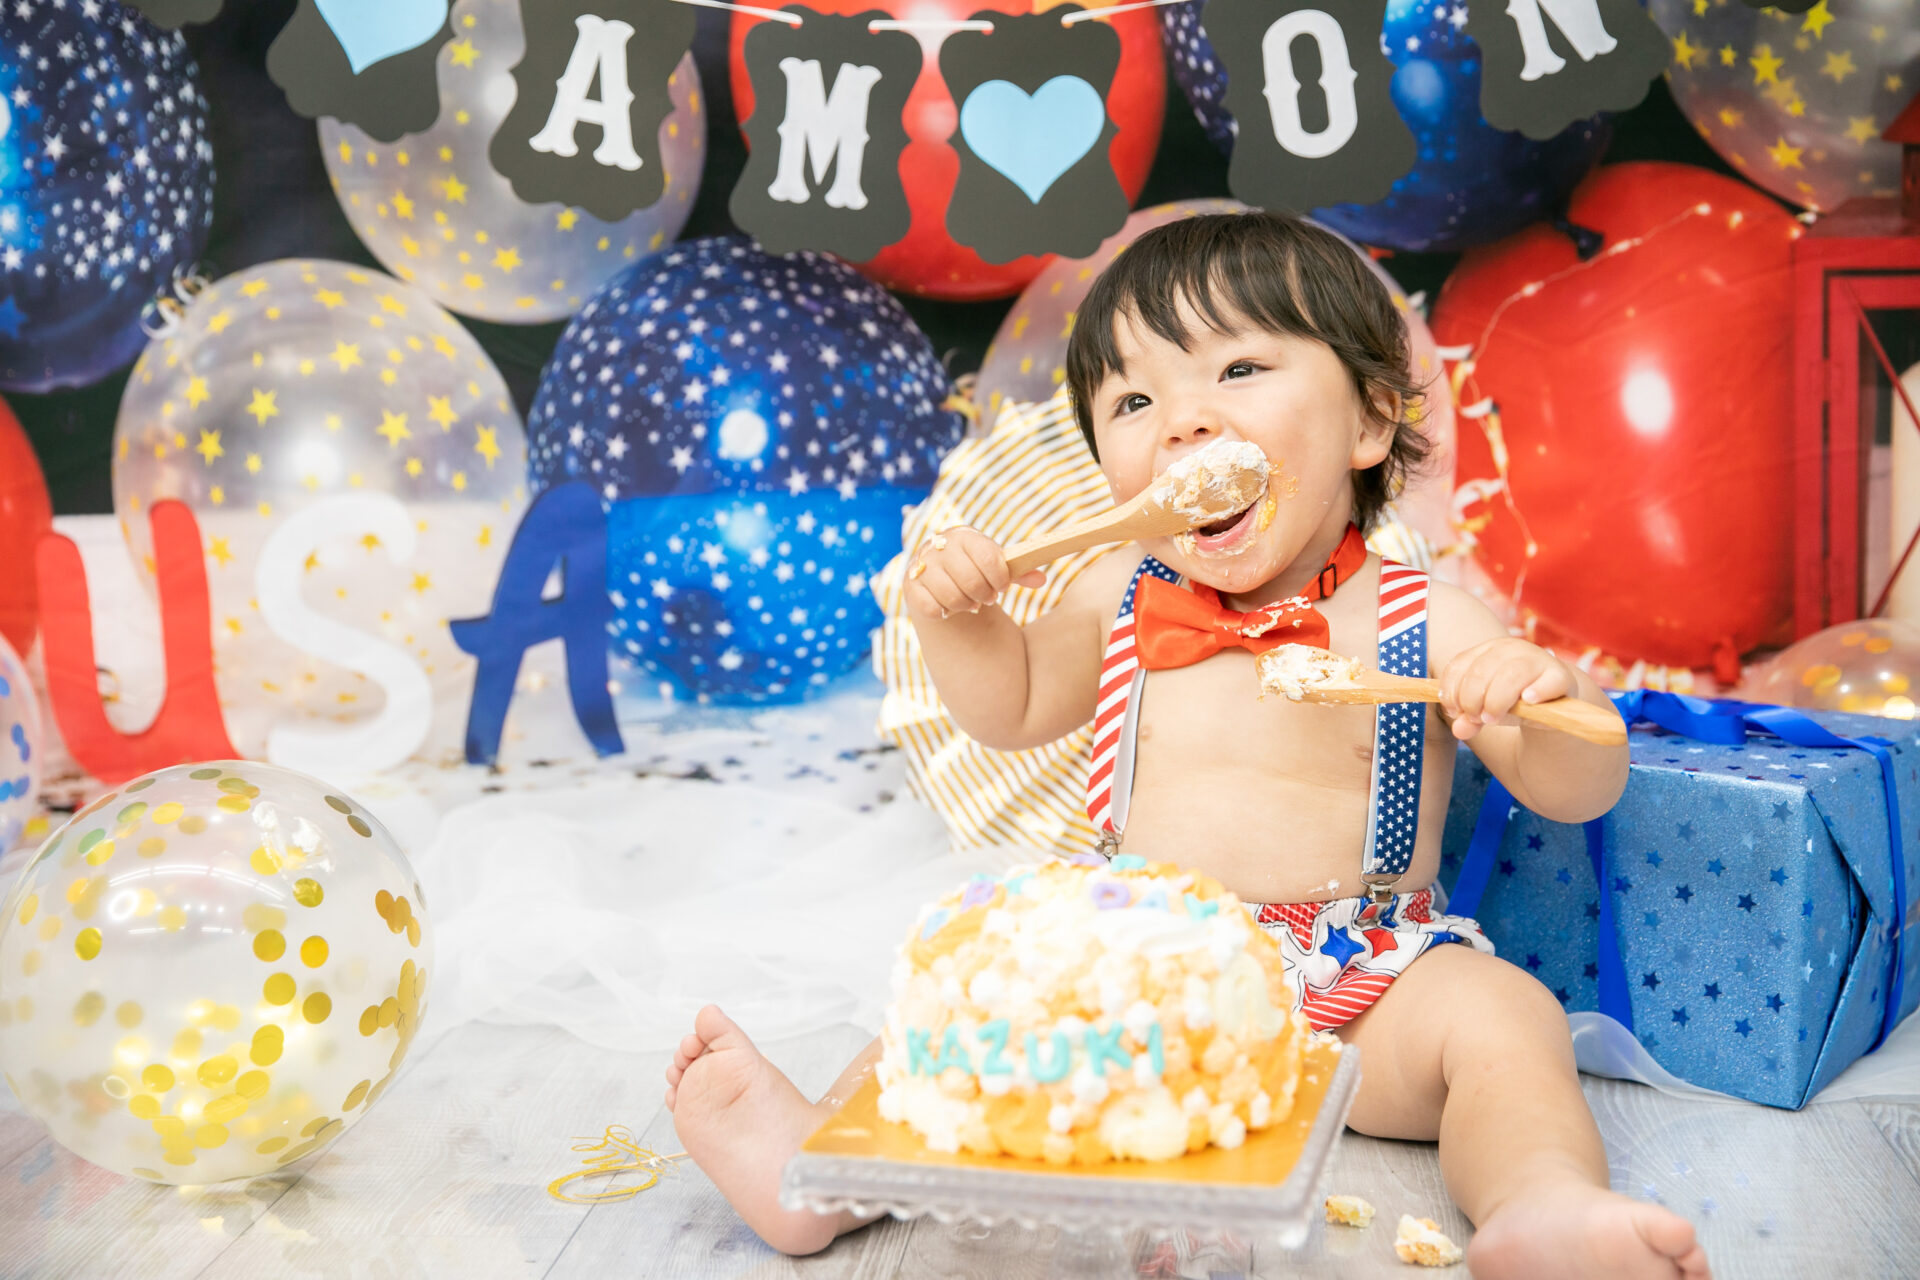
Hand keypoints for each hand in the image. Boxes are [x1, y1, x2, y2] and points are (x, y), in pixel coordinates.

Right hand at [903, 525, 1044, 620]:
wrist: (938, 570)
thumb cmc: (974, 566)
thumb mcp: (995, 566)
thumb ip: (1017, 572)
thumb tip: (1040, 580)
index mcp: (966, 537)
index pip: (988, 557)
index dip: (1000, 577)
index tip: (1002, 586)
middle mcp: (941, 547)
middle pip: (971, 580)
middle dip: (984, 594)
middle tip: (987, 598)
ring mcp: (923, 566)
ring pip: (952, 596)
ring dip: (966, 605)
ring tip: (970, 603)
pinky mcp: (911, 586)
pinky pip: (931, 608)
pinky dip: (944, 612)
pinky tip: (949, 607)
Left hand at [1436, 637, 1578, 741]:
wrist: (1552, 706)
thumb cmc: (1512, 703)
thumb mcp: (1485, 710)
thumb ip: (1469, 720)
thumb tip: (1459, 730)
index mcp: (1487, 650)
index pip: (1459, 665)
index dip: (1451, 691)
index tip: (1455, 712)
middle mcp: (1510, 648)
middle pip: (1480, 671)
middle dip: (1471, 700)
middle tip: (1477, 719)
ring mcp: (1536, 659)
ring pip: (1509, 675)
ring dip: (1496, 701)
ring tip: (1493, 719)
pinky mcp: (1559, 676)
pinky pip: (1547, 682)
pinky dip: (1537, 691)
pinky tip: (1528, 701)